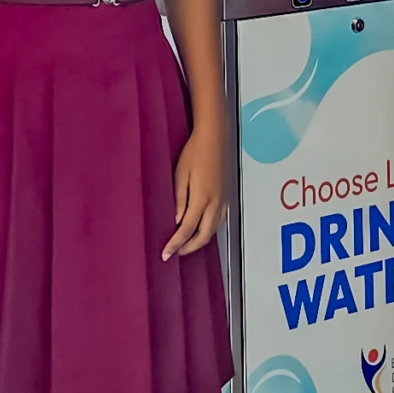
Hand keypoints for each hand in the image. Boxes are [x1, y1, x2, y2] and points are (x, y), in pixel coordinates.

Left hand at [164, 122, 228, 259]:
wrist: (215, 138)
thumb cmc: (195, 151)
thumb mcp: (180, 174)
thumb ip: (179, 199)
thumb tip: (177, 220)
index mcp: (202, 198)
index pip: (187, 229)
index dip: (176, 244)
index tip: (166, 254)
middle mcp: (216, 203)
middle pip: (203, 236)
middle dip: (188, 248)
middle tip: (174, 252)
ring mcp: (224, 201)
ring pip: (213, 231)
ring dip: (199, 241)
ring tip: (185, 244)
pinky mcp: (227, 197)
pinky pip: (219, 221)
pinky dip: (209, 231)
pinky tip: (201, 230)